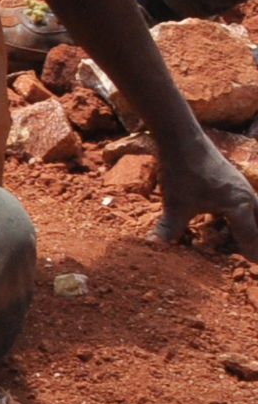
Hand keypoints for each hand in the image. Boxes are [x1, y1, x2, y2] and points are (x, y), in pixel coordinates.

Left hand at [156, 134, 257, 254]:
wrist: (183, 138)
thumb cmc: (182, 171)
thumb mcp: (175, 204)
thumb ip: (169, 229)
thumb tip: (155, 248)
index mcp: (239, 206)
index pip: (251, 237)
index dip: (251, 253)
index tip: (253, 265)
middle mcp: (247, 197)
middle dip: (256, 240)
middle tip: (251, 256)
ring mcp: (242, 187)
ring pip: (256, 212)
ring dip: (253, 227)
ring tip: (246, 241)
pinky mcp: (234, 182)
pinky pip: (248, 203)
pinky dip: (245, 215)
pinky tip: (231, 220)